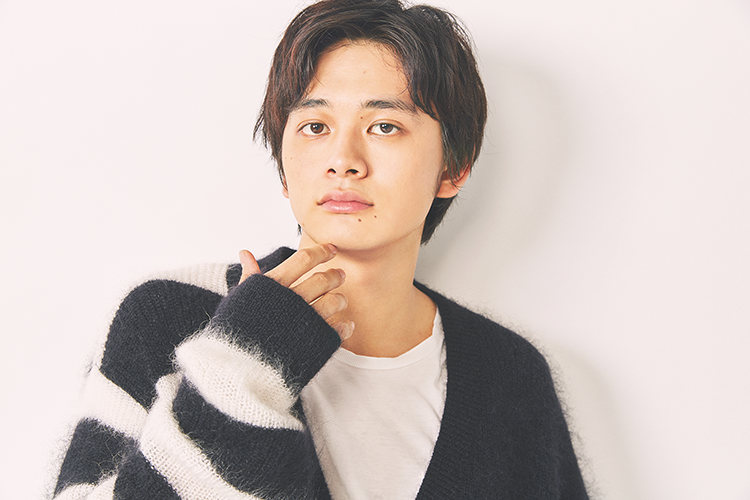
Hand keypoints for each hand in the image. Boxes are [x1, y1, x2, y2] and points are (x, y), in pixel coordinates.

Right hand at [238, 244, 352, 339]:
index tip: (331, 249)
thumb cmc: (235, 333)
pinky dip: (345, 326)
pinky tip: (345, 324)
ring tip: (340, 300)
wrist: (237, 370)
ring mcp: (304, 322)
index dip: (321, 251)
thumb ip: (249, 277)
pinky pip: (338, 329)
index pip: (303, 259)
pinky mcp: (314, 343)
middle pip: (323, 279)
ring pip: (334, 301)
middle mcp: (290, 300)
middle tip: (340, 274)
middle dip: (335, 275)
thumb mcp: (238, 300)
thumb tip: (245, 253)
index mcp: (272, 286)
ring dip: (340, 299)